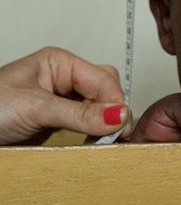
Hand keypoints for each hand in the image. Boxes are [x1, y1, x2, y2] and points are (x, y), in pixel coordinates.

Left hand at [0, 46, 131, 144]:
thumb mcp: (36, 108)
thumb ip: (79, 112)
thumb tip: (117, 114)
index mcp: (59, 62)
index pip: (101, 77)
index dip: (114, 100)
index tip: (119, 124)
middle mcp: (62, 78)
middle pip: (105, 88)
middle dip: (111, 109)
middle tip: (113, 134)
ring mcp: (60, 100)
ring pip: (98, 106)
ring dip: (104, 122)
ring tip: (104, 140)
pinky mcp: (56, 121)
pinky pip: (86, 123)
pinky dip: (93, 133)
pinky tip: (92, 142)